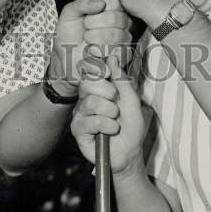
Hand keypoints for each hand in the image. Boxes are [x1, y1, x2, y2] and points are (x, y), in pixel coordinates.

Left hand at [49, 0, 131, 94]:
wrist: (66, 56)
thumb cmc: (70, 32)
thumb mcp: (70, 13)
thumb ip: (83, 3)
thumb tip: (101, 3)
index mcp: (110, 7)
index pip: (114, 2)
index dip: (97, 11)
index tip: (85, 18)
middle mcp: (121, 21)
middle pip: (116, 19)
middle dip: (94, 26)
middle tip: (85, 32)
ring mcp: (124, 38)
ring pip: (118, 36)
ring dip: (96, 41)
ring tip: (87, 43)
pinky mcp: (123, 56)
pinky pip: (120, 53)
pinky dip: (102, 53)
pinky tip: (93, 53)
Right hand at [71, 55, 144, 173]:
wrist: (130, 152)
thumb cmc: (131, 127)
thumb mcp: (133, 101)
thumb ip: (123, 81)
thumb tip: (112, 59)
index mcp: (99, 88)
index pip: (89, 69)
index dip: (96, 67)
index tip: (107, 72)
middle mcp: (87, 98)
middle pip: (87, 82)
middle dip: (107, 91)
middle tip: (116, 102)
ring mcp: (81, 113)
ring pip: (90, 102)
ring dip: (110, 112)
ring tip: (115, 120)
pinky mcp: (78, 129)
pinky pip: (90, 121)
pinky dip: (106, 125)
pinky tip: (111, 130)